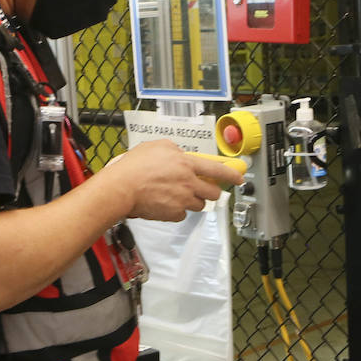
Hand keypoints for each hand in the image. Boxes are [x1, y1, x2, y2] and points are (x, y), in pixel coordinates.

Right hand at [104, 140, 243, 221]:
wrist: (121, 188)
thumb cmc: (134, 166)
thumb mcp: (157, 146)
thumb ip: (174, 149)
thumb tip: (181, 154)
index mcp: (186, 164)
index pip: (218, 170)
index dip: (232, 175)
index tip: (239, 178)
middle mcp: (188, 183)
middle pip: (213, 193)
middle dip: (211, 191)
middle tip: (202, 189)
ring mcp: (182, 201)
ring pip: (198, 205)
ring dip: (192, 200)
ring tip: (174, 194)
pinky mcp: (173, 214)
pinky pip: (181, 214)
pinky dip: (176, 210)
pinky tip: (163, 203)